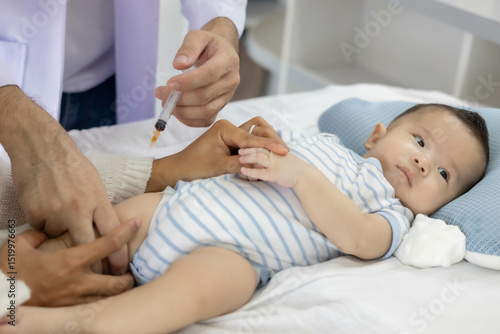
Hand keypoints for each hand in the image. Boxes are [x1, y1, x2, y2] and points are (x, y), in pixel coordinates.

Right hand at [0, 86, 128, 274]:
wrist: (41, 146)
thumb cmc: (72, 164)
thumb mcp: (95, 183)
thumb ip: (99, 207)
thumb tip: (106, 231)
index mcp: (97, 199)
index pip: (112, 233)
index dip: (119, 254)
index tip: (121, 268)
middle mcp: (78, 208)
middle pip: (90, 246)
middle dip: (96, 265)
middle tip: (100, 273)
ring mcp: (54, 212)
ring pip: (61, 238)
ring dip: (63, 234)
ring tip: (62, 213)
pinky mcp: (34, 213)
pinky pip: (42, 228)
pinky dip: (45, 223)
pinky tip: (45, 205)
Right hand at [0, 218, 140, 306]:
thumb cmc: (5, 272)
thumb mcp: (18, 246)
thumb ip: (37, 235)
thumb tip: (46, 233)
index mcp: (69, 262)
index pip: (106, 244)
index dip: (124, 232)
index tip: (136, 223)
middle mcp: (76, 284)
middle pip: (116, 282)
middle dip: (128, 278)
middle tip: (130, 272)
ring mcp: (71, 302)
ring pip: (105, 300)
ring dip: (116, 293)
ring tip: (121, 286)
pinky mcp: (64, 314)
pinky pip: (89, 310)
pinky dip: (99, 304)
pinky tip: (100, 299)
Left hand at [146, 117, 288, 191]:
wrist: (180, 168)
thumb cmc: (195, 166)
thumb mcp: (219, 166)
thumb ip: (240, 163)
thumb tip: (260, 162)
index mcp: (225, 128)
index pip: (251, 138)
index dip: (268, 146)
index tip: (283, 151)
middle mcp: (229, 127)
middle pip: (257, 131)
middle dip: (271, 141)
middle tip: (284, 152)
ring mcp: (231, 133)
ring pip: (255, 134)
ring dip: (266, 143)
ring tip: (278, 154)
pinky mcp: (231, 141)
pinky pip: (249, 142)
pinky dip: (258, 148)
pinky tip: (267, 156)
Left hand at [154, 17, 239, 126]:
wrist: (222, 53)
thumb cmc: (209, 45)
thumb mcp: (198, 36)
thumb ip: (188, 48)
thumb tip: (178, 64)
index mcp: (228, 60)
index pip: (210, 74)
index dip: (188, 82)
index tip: (169, 84)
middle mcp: (231, 80)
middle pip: (205, 96)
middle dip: (180, 98)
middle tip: (160, 93)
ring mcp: (227, 96)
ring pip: (206, 111)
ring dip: (182, 111)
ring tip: (166, 103)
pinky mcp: (221, 106)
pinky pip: (206, 120)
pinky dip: (189, 120)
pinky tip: (176, 111)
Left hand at [239, 148, 309, 187]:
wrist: (305, 176)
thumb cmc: (295, 168)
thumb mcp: (284, 158)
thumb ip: (274, 155)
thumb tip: (262, 156)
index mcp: (277, 150)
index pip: (263, 142)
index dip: (254, 141)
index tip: (245, 142)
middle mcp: (275, 155)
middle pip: (259, 147)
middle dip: (248, 148)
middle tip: (239, 149)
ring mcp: (274, 163)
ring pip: (258, 157)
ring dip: (248, 157)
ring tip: (240, 158)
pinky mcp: (274, 174)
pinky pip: (260, 172)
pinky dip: (250, 170)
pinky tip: (243, 170)